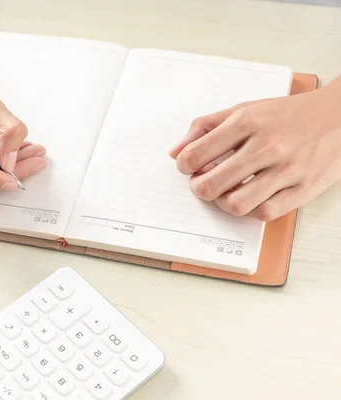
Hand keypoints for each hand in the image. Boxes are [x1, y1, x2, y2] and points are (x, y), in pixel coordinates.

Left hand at [169, 77, 340, 220]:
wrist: (339, 116)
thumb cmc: (286, 115)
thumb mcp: (244, 109)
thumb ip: (205, 127)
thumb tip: (175, 152)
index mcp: (247, 122)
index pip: (195, 155)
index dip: (184, 166)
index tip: (189, 167)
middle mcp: (266, 146)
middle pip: (210, 185)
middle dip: (198, 187)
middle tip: (204, 182)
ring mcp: (286, 170)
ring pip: (235, 204)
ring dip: (223, 202)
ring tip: (227, 191)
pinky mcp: (302, 189)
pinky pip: (264, 213)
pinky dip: (251, 209)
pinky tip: (251, 196)